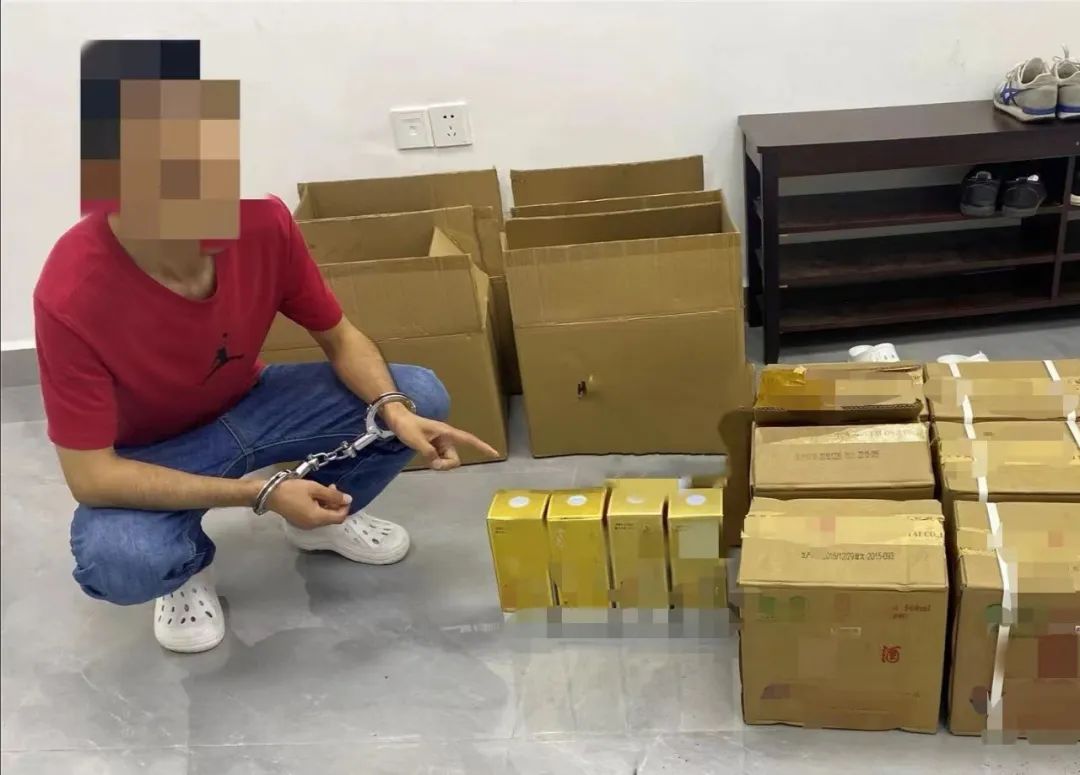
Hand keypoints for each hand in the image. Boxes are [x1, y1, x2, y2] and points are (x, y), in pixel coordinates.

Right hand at [265, 479, 351, 528]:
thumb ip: (332, 495)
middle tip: (331, 487)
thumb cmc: (292, 490)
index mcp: (317, 518)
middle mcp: (313, 525)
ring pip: (324, 517)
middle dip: (336, 503)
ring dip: (327, 504)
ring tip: (323, 489)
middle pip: (332, 518)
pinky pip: (316, 517)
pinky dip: (319, 507)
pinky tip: (315, 496)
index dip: (345, 506)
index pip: (340, 517)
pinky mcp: (300, 522)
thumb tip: (348, 499)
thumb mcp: (314, 488)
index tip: (343, 494)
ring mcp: (306, 525)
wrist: (270, 495)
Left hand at [383, 407, 499, 470]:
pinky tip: (425, 455)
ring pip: (447, 461)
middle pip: (454, 458)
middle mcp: (447, 439)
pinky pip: (440, 459)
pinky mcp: (436, 447)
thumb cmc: (407, 426)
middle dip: (444, 464)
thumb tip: (437, 463)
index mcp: (447, 433)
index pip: (469, 440)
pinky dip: (434, 461)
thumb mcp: (417, 440)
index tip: (495, 454)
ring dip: (438, 463)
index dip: (482, 447)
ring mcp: (442, 443)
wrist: (398, 419)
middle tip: (430, 461)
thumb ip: (429, 453)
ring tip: (425, 455)